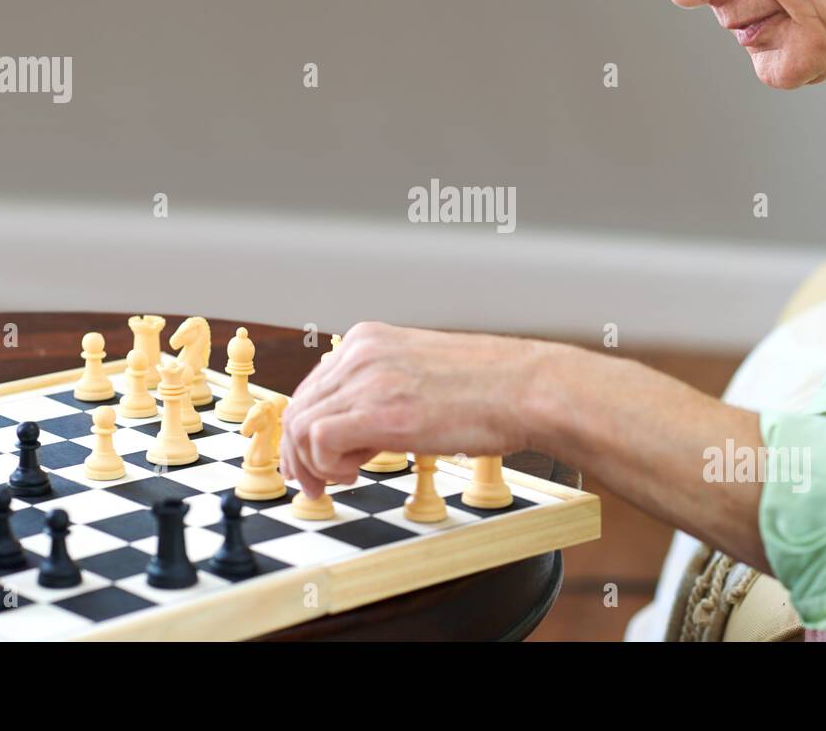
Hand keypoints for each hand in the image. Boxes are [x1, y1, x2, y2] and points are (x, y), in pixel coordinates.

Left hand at [281, 322, 549, 498]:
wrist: (527, 389)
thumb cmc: (490, 389)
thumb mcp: (420, 378)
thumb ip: (382, 394)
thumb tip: (354, 435)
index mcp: (370, 340)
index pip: (312, 387)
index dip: (306, 430)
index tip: (315, 461)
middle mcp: (361, 352)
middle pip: (298, 407)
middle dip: (299, 454)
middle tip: (315, 485)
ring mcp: (367, 379)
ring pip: (300, 425)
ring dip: (311, 464)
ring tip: (343, 480)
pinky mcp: (378, 411)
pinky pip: (317, 440)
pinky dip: (324, 465)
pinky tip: (353, 473)